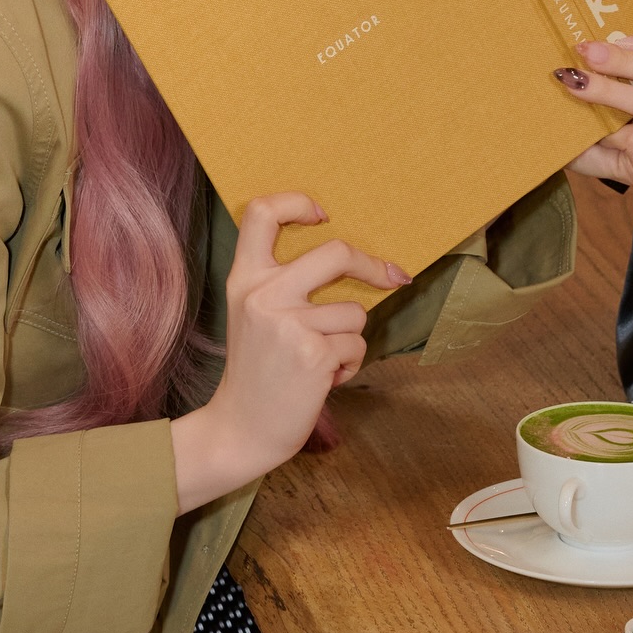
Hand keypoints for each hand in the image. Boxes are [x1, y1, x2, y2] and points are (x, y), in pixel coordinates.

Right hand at [169, 192, 409, 511]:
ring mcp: (288, 323)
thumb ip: (281, 282)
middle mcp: (263, 294)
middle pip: (335, 251)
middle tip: (392, 276)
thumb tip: (346, 257)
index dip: (296, 202)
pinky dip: (349, 365)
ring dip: (348, 340)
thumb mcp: (252, 314)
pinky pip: (356, 346)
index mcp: (245, 278)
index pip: (262, 213)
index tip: (323, 214)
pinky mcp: (313, 354)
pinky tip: (323, 380)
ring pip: (354, 312)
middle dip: (372, 266)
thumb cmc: (256, 370)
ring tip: (320, 361)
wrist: (240, 430)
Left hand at [557, 33, 632, 187]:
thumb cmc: (585, 111)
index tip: (619, 39)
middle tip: (586, 52)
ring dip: (608, 91)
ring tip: (576, 85)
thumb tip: (599, 39)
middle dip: (624, 60)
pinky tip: (594, 132)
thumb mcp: (604, 75)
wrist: (563, 150)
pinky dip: (611, 132)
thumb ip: (614, 54)